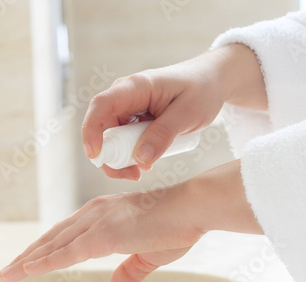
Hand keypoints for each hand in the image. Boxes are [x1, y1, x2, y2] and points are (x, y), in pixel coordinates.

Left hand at [0, 160, 262, 281]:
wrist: (192, 208)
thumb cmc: (178, 225)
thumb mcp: (149, 254)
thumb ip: (130, 269)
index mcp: (107, 214)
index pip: (70, 232)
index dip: (49, 247)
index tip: (32, 258)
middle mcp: (98, 213)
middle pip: (56, 235)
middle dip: (32, 252)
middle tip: (11, 266)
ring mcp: (99, 222)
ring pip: (56, 243)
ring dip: (31, 258)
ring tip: (10, 272)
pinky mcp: (104, 234)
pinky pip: (68, 252)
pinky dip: (46, 262)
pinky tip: (28, 270)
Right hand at [82, 44, 266, 180]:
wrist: (213, 81)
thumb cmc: (203, 90)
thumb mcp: (188, 114)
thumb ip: (164, 134)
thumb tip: (140, 158)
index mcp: (136, 87)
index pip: (101, 106)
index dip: (92, 131)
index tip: (96, 156)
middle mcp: (127, 96)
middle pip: (103, 128)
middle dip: (111, 155)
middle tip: (133, 175)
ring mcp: (131, 108)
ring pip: (113, 137)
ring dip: (122, 158)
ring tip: (143, 171)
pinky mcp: (137, 119)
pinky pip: (126, 139)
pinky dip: (132, 154)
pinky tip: (147, 163)